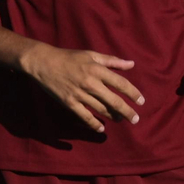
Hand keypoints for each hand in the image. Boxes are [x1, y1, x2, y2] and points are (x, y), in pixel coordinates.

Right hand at [20, 44, 142, 134]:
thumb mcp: (91, 55)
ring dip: (113, 117)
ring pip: (101, 109)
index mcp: (97, 69)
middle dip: (127, 111)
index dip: (133, 94)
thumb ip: (112, 61)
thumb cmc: (68, 57)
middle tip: (135, 119)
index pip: (121, 83)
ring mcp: (79, 94)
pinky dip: (93, 124)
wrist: (42, 62)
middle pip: (114, 100)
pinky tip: (101, 128)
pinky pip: (84, 116)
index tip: (141, 102)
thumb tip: (132, 64)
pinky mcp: (69, 102)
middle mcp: (90, 83)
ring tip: (120, 120)